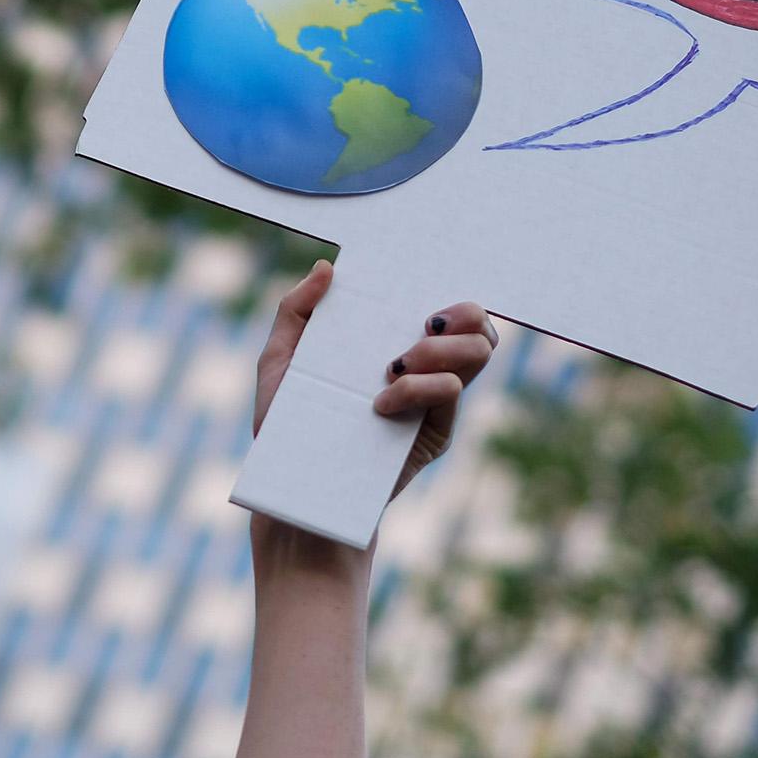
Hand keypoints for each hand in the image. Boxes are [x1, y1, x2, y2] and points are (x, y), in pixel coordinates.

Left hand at [252, 261, 497, 502]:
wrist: (292, 488)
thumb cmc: (284, 423)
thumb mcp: (279, 361)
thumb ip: (296, 311)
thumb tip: (327, 268)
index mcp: (393, 344)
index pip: (446, 310)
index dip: (452, 293)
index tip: (425, 294)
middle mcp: (423, 370)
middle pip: (478, 326)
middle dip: (461, 314)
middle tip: (421, 327)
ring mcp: (433, 403)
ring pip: (477, 354)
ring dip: (439, 349)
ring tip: (393, 367)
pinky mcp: (434, 435)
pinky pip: (451, 392)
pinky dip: (418, 386)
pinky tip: (381, 403)